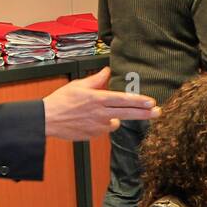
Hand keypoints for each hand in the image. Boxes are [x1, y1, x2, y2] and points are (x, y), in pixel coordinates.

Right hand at [43, 67, 157, 140]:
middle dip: (145, 113)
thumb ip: (96, 80)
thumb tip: (107, 71)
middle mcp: (101, 113)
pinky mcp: (94, 135)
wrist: (47, 120)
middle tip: (158, 112)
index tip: (152, 102)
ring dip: (112, 117)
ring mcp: (98, 126)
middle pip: (128, 113)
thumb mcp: (78, 85)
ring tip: (94, 112)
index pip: (123, 100)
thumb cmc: (61, 101)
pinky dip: (101, 125)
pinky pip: (104, 129)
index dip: (139, 101)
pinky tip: (88, 120)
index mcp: (98, 99)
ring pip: (115, 122)